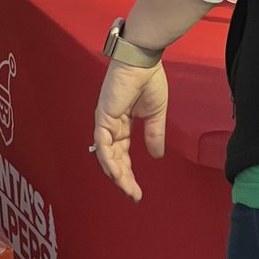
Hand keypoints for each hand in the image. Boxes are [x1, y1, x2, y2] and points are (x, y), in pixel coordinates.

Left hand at [92, 58, 167, 200]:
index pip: (122, 153)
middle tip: (133, 196)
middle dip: (123, 179)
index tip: (137, 192)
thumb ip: (154, 134)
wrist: (143, 62)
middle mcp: (111, 124)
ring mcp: (105, 120)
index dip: (129, 173)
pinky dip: (108, 159)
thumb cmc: (149, 81)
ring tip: (128, 190)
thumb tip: (156, 156)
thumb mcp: (156, 114)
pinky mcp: (103, 115)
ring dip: (117, 174)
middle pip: (114, 158)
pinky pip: (103, 142)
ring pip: (107, 154)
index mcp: (122, 123)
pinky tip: (116, 174)